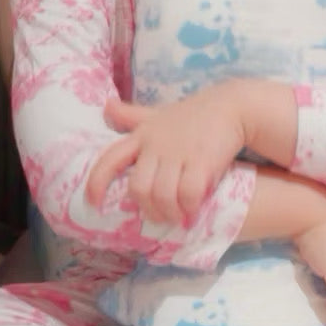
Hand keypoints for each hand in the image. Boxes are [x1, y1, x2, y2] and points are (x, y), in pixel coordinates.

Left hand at [85, 87, 246, 224]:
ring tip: (177, 218)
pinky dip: (189, 208)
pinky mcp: (202, 161)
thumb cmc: (192, 115)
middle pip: (138, 188)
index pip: (111, 159)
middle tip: (159, 217)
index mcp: (142, 135)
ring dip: (169, 213)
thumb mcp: (158, 114)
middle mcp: (156, 145)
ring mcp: (178, 153)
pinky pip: (188, 194)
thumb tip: (106, 107)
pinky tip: (193, 212)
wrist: (231, 107)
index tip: (93, 203)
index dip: (97, 183)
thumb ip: (132, 116)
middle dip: (147, 209)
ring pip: (162, 195)